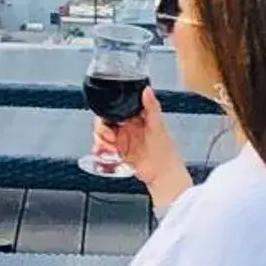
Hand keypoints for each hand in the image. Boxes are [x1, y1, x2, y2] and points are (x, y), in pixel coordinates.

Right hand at [94, 86, 192, 202]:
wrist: (162, 175)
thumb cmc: (165, 152)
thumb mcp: (157, 126)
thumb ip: (151, 107)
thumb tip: (147, 90)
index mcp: (137, 117)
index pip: (117, 107)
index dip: (109, 109)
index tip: (110, 118)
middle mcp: (128, 126)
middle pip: (105, 120)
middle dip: (102, 127)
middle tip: (110, 136)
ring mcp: (122, 139)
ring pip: (101, 133)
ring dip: (100, 139)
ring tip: (110, 147)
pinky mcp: (118, 151)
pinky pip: (102, 146)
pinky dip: (99, 148)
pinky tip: (104, 152)